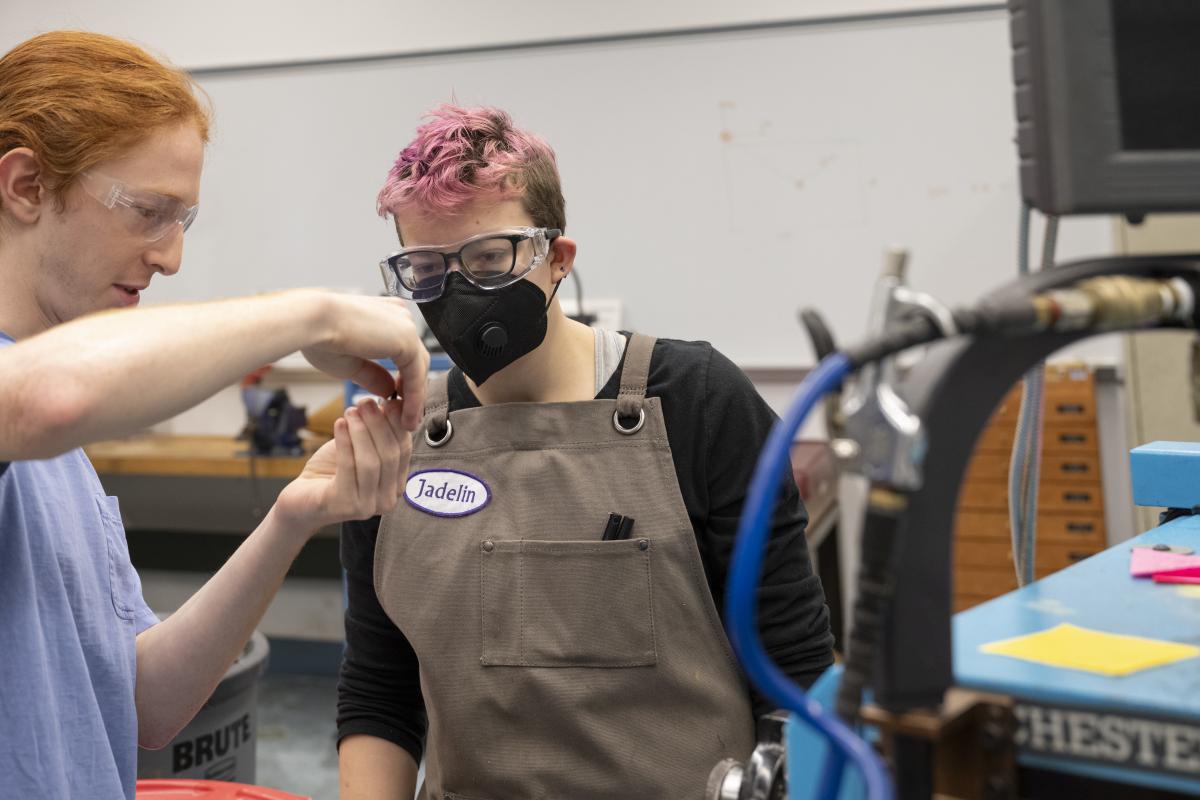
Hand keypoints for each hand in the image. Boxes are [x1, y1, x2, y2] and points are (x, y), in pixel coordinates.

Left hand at [274, 397, 411, 534]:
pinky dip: (344, 442)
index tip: (388, 400)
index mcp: (395, 485)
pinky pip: (348, 468)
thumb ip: (376, 433)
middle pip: (390, 455)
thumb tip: (393, 403)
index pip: (404, 450)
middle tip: (366, 402)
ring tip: (350, 411)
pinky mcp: (345, 506)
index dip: (397, 423)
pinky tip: (338, 424)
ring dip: (361, 431)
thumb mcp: (358, 448)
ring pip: (371, 462)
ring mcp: (367, 507)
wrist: (301, 499)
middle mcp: (387, 500)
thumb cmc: (331, 472)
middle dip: (378, 424)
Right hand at [301, 294, 429, 429]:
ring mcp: (406, 325)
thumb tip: (389, 391)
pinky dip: (413, 399)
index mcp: (386, 315)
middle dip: (413, 391)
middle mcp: (399, 316)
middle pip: (416, 359)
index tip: (397, 400)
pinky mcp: (407, 339)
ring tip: (407, 423)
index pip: (404, 351)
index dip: (404, 378)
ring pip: (419, 368)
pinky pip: (416, 375)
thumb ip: (373, 375)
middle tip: (406, 416)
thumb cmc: (319, 338)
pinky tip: (407, 417)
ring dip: (415, 399)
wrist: (310, 323)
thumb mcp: (351, 363)